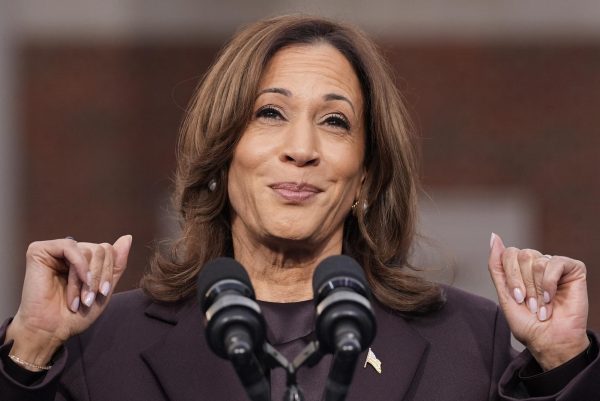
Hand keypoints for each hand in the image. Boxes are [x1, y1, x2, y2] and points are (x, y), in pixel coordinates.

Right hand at [5, 235, 131, 368]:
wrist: (51, 330)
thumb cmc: (76, 314)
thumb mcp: (104, 288)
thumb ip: (116, 264)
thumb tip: (127, 237)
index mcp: (83, 259)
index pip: (108, 250)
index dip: (108, 272)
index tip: (102, 293)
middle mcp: (69, 252)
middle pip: (100, 250)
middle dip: (99, 277)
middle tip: (89, 299)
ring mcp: (54, 250)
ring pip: (89, 250)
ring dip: (88, 278)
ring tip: (81, 298)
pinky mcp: (39, 251)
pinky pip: (70, 246)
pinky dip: (79, 265)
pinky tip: (79, 281)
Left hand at [488, 233, 588, 369]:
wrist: (550, 341)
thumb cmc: (528, 324)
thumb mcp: (505, 295)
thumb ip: (497, 266)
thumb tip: (494, 237)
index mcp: (521, 269)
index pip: (508, 254)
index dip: (511, 277)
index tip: (518, 299)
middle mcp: (537, 264)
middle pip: (521, 255)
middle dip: (523, 283)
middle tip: (530, 304)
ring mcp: (555, 266)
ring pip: (537, 260)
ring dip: (537, 288)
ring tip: (542, 305)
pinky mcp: (573, 269)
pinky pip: (555, 262)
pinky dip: (550, 282)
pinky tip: (551, 297)